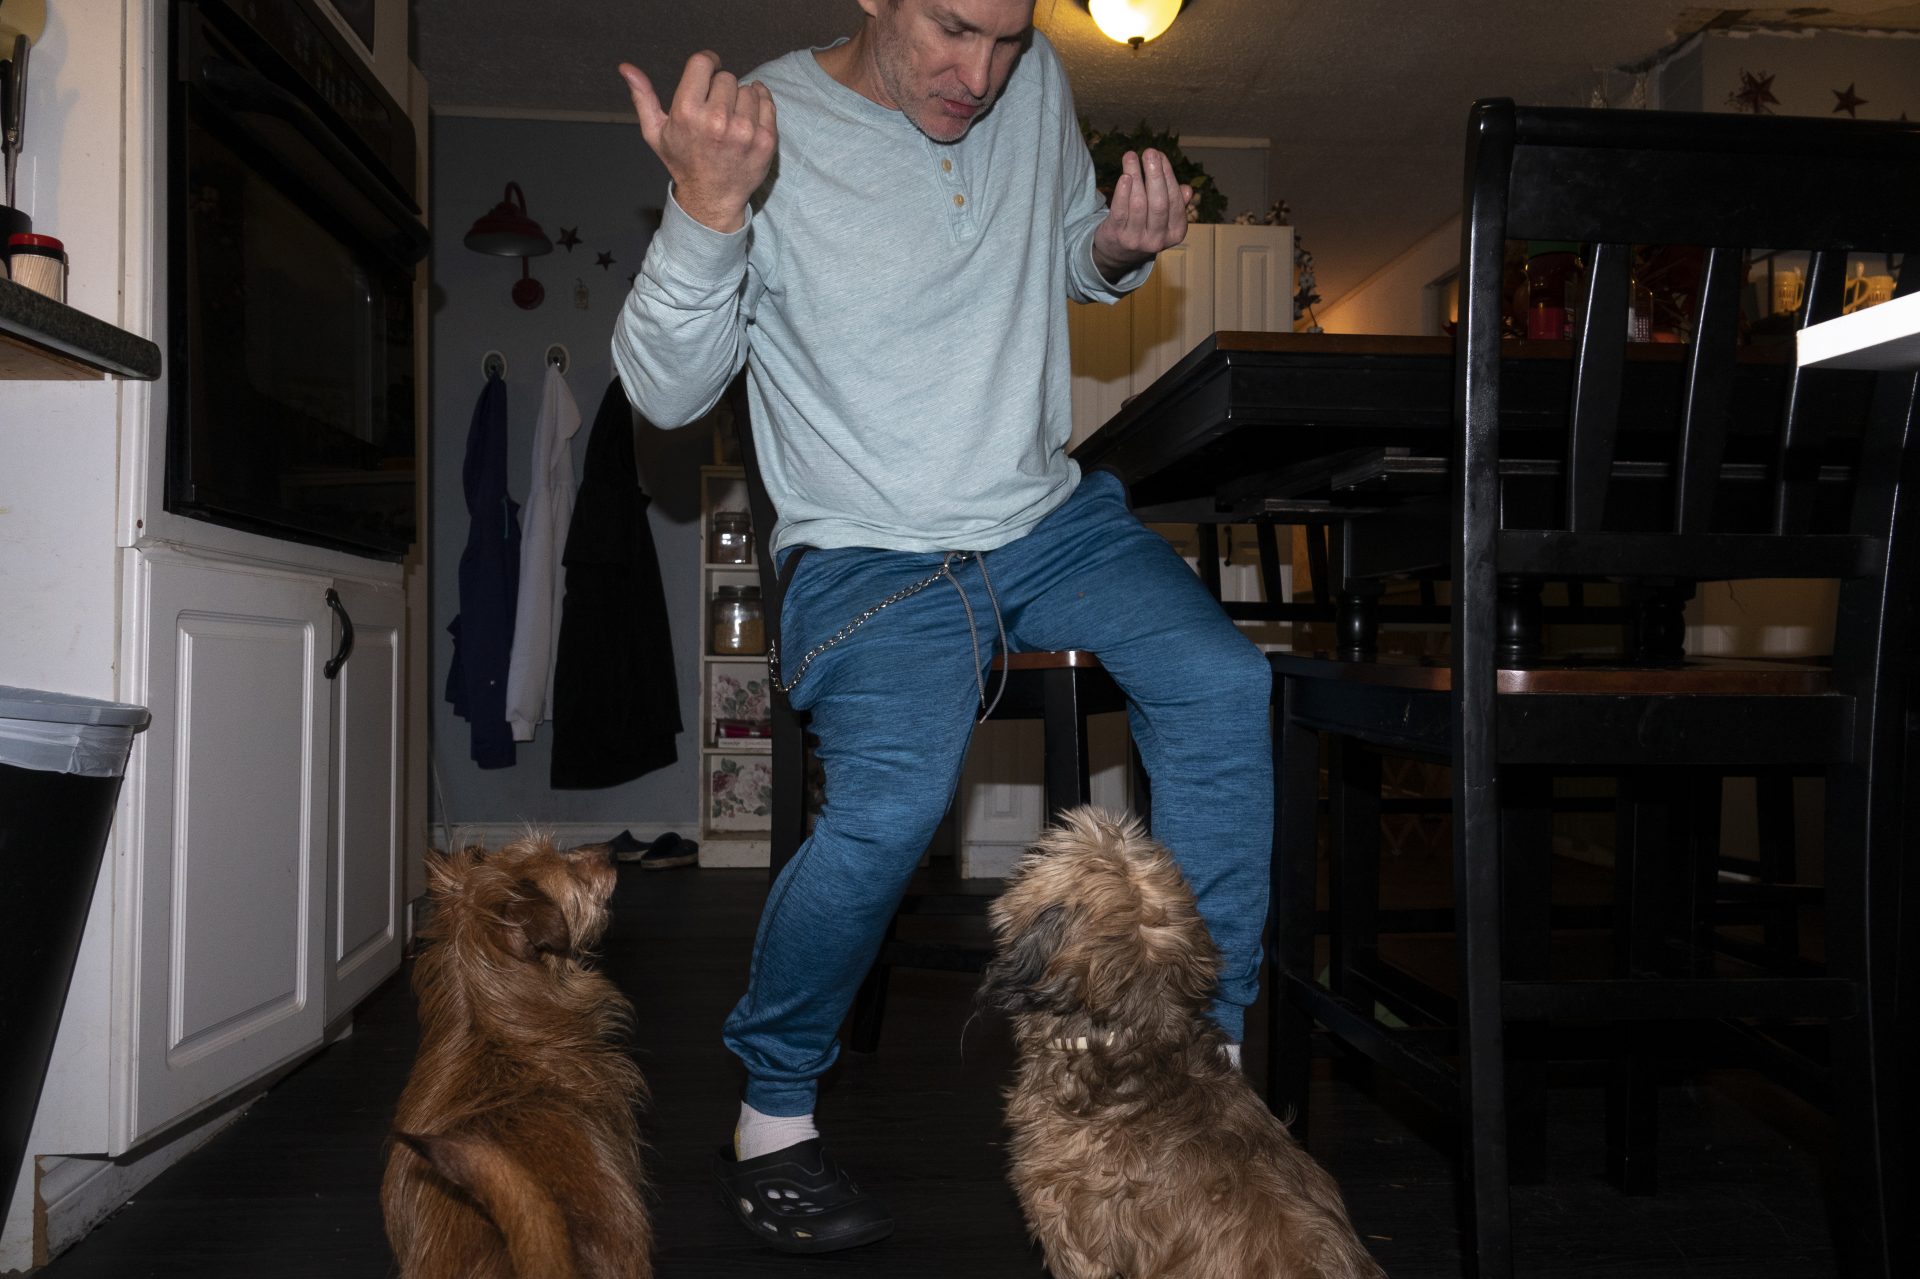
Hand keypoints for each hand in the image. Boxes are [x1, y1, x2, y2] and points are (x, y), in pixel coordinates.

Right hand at [620, 53, 777, 233]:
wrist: (711, 199)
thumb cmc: (683, 162)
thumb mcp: (655, 132)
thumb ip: (642, 97)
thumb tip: (626, 67)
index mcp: (687, 112)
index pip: (703, 63)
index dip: (708, 63)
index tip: (709, 71)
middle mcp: (717, 120)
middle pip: (727, 77)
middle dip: (721, 88)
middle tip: (716, 109)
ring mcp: (744, 131)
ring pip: (748, 89)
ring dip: (741, 99)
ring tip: (731, 120)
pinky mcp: (765, 140)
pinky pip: (767, 102)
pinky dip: (760, 104)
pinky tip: (748, 117)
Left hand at [1091, 148, 1189, 281]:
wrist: (1117, 254)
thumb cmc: (1145, 228)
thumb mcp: (1164, 221)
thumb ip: (1176, 204)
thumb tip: (1187, 190)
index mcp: (1176, 233)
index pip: (1174, 200)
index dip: (1168, 175)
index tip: (1161, 155)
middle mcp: (1158, 240)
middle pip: (1159, 203)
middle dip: (1155, 175)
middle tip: (1150, 152)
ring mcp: (1136, 240)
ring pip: (1139, 204)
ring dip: (1135, 176)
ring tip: (1131, 156)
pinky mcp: (1117, 236)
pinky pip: (1120, 211)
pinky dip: (1122, 193)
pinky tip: (1124, 176)